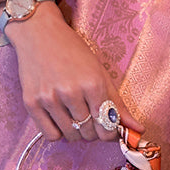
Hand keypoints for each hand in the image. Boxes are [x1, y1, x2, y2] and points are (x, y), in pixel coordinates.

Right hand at [5, 3, 140, 141]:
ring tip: (75, 116)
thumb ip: (118, 104)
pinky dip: (58, 132)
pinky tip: (60, 119)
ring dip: (76, 133)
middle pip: (89, 133)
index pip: (107, 126)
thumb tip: (138, 130)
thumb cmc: (72, 50)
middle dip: (93, 131)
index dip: (110, 133)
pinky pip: (50, 135)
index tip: (108, 129)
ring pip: (70, 136)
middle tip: (90, 118)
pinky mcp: (31, 103)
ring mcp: (49, 98)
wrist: (39, 33)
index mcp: (93, 83)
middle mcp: (71, 92)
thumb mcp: (100, 72)